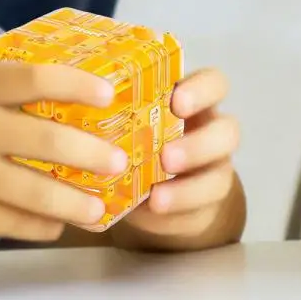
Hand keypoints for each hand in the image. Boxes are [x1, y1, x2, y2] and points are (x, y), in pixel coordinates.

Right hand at [0, 64, 129, 242]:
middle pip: (50, 140)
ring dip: (77, 202)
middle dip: (94, 154)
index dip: (78, 85)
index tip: (109, 94)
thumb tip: (72, 106)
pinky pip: (14, 222)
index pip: (37, 79)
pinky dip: (41, 225)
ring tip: (101, 208)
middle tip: (121, 162)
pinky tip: (57, 224)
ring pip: (38, 191)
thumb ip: (4, 98)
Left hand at [115, 68, 244, 249]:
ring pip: (221, 177)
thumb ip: (116, 109)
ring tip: (157, 198)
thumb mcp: (128, 117)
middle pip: (228, 131)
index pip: (214, 84)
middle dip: (199, 144)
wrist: (150, 186)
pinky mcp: (205, 207)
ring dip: (189, 189)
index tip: (177, 101)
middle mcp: (210, 133)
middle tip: (167, 157)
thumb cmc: (133, 138)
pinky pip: (200, 212)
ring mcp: (213, 171)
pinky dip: (174, 215)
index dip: (202, 91)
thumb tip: (72, 96)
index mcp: (193, 101)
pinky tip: (149, 214)